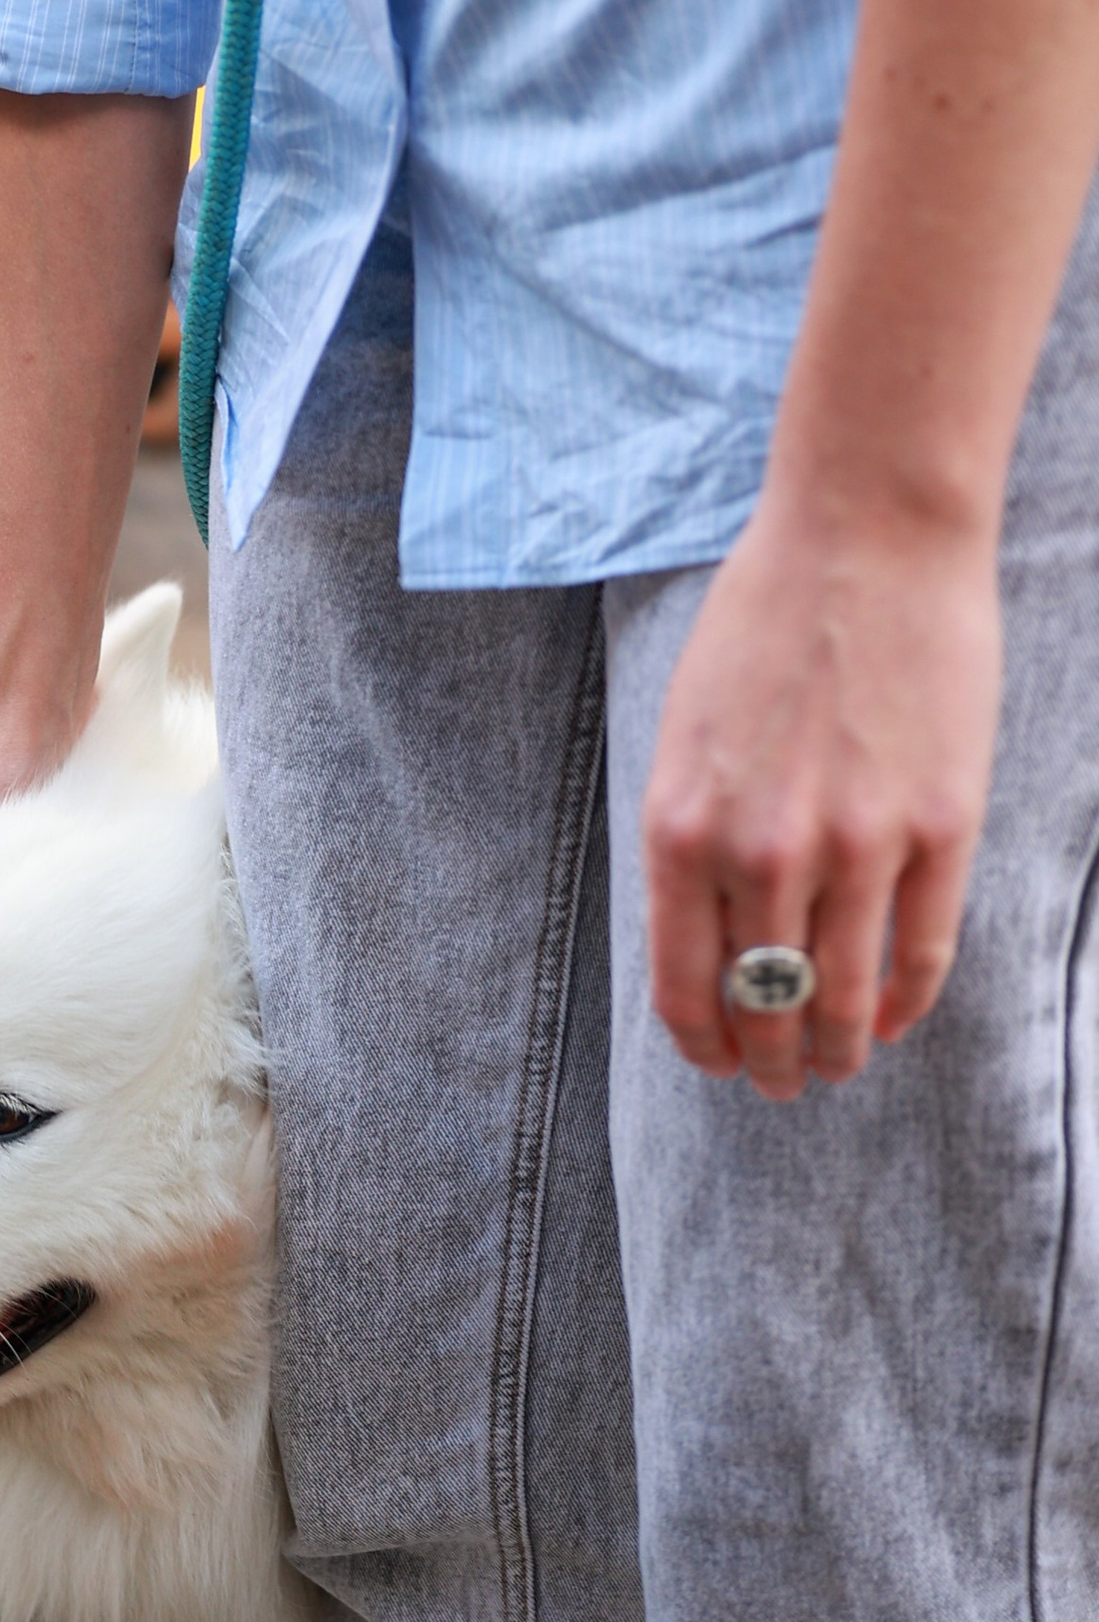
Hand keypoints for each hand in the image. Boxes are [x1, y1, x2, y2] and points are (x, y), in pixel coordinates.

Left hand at [641, 494, 1002, 1099]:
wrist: (866, 536)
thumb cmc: (765, 624)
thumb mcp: (686, 739)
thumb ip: (694, 840)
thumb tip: (708, 938)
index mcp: (682, 832)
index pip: (683, 987)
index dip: (704, 1043)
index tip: (719, 1063)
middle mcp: (761, 853)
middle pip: (763, 1005)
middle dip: (769, 1062)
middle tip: (780, 1086)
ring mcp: (856, 845)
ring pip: (842, 996)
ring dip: (836, 1048)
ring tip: (836, 1066)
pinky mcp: (940, 827)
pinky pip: (921, 951)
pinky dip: (903, 1001)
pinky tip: (891, 1018)